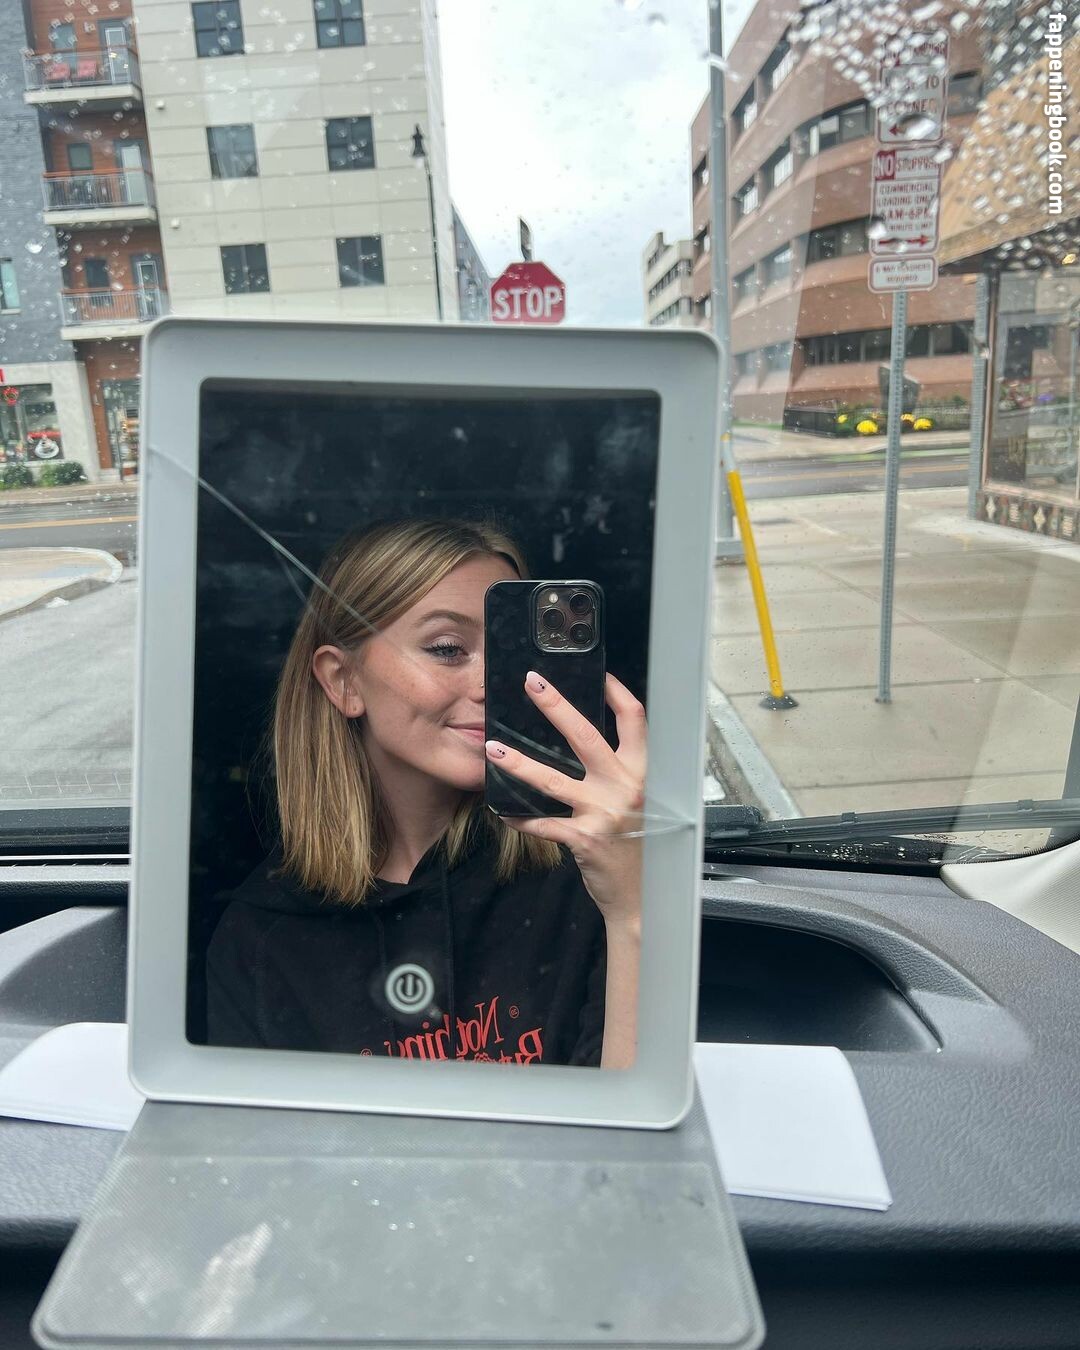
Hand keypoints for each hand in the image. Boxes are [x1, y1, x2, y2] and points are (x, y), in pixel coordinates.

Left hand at [484, 671, 645, 930]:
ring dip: (518, 763)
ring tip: (493, 747)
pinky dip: (521, 817)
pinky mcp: (582, 838)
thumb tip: (591, 743)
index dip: (617, 693)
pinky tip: (503, 811)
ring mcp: (603, 812)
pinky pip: (543, 823)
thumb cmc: (640, 843)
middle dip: (555, 705)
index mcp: (644, 772)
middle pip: (586, 735)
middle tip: (531, 682)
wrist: (642, 895)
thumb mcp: (642, 800)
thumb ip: (623, 773)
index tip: (598, 674)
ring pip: (552, 779)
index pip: (634, 720)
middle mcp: (626, 787)